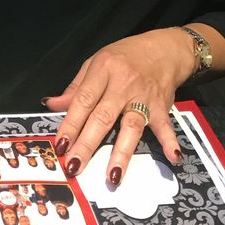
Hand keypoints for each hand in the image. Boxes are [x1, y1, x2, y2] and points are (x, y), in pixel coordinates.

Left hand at [44, 28, 197, 184]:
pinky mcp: (162, 107)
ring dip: (122, 152)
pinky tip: (172, 157)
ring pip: (131, 126)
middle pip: (103, 117)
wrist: (164, 49)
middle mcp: (123, 84)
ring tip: (112, 175)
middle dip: (88, 143)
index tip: (61, 145)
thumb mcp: (96, 63)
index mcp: (103, 70)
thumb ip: (76, 87)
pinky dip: (169, 141)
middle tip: (75, 165)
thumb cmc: (126, 56)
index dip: (71, 124)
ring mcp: (144, 97)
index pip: (84, 100)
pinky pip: (165, 126)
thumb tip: (51, 105)